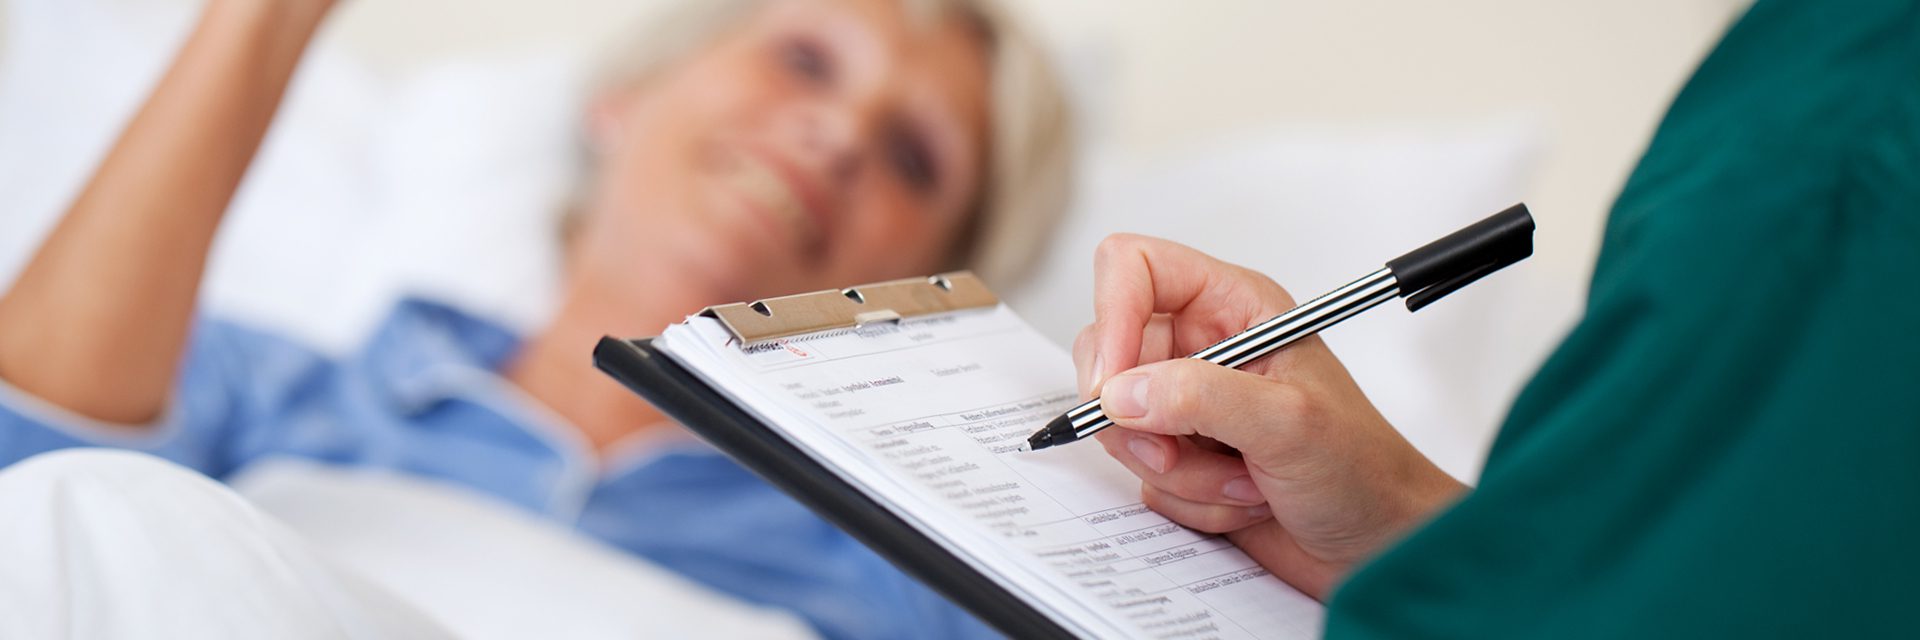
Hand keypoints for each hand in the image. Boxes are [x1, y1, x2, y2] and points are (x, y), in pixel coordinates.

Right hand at [1074, 234, 1465, 600]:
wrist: (1381, 543)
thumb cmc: (1363, 469)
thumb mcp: (1289, 423)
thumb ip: (1202, 398)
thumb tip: (1122, 393)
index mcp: (1234, 309)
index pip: (1136, 269)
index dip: (1111, 316)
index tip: (1113, 385)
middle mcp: (1204, 349)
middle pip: (1110, 355)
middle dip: (1143, 421)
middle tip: (1180, 453)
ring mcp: (1188, 407)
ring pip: (1121, 426)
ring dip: (1180, 472)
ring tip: (1244, 481)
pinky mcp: (1181, 458)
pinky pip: (1142, 477)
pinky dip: (1188, 501)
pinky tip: (1243, 500)